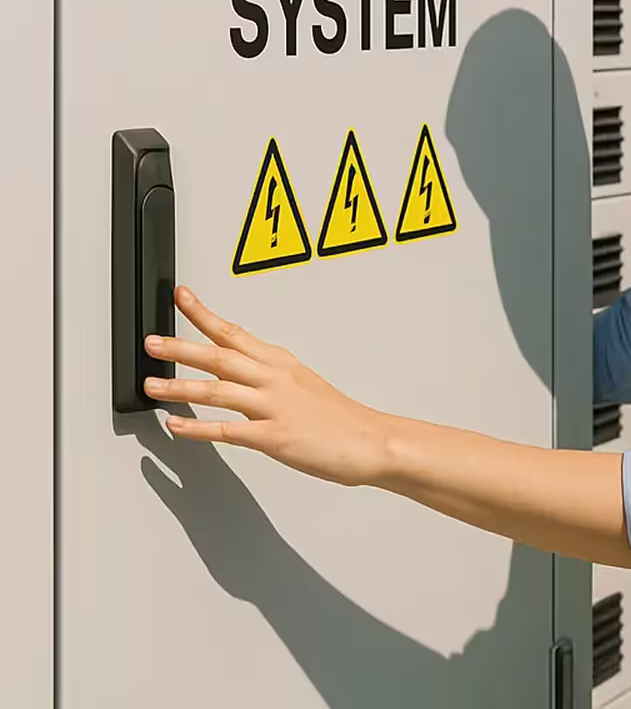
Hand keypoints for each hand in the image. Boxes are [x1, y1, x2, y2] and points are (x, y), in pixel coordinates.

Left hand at [144, 286, 394, 487]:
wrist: (371, 440)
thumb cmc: (340, 417)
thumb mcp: (303, 385)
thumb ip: (269, 379)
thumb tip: (240, 377)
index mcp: (281, 363)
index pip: (234, 332)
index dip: (204, 315)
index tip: (182, 298)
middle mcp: (275, 379)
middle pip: (220, 356)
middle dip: (181, 347)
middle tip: (151, 341)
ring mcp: (273, 407)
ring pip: (217, 391)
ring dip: (179, 386)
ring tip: (152, 385)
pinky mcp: (273, 437)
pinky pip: (227, 430)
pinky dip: (197, 428)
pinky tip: (176, 427)